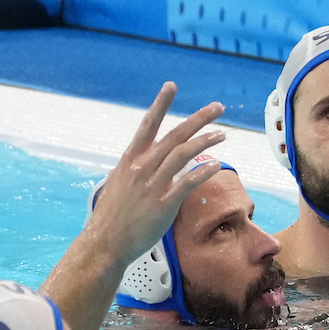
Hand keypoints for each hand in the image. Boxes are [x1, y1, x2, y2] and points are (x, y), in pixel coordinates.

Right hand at [85, 84, 226, 268]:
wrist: (105, 243)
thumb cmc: (112, 215)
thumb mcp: (119, 182)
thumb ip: (136, 166)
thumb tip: (150, 154)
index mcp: (130, 160)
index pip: (148, 125)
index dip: (160, 104)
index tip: (171, 86)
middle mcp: (142, 168)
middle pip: (174, 136)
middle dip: (198, 119)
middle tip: (218, 108)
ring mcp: (152, 186)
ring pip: (183, 156)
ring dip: (205, 142)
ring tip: (223, 135)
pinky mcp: (163, 205)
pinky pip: (186, 184)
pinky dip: (202, 172)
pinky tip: (216, 165)